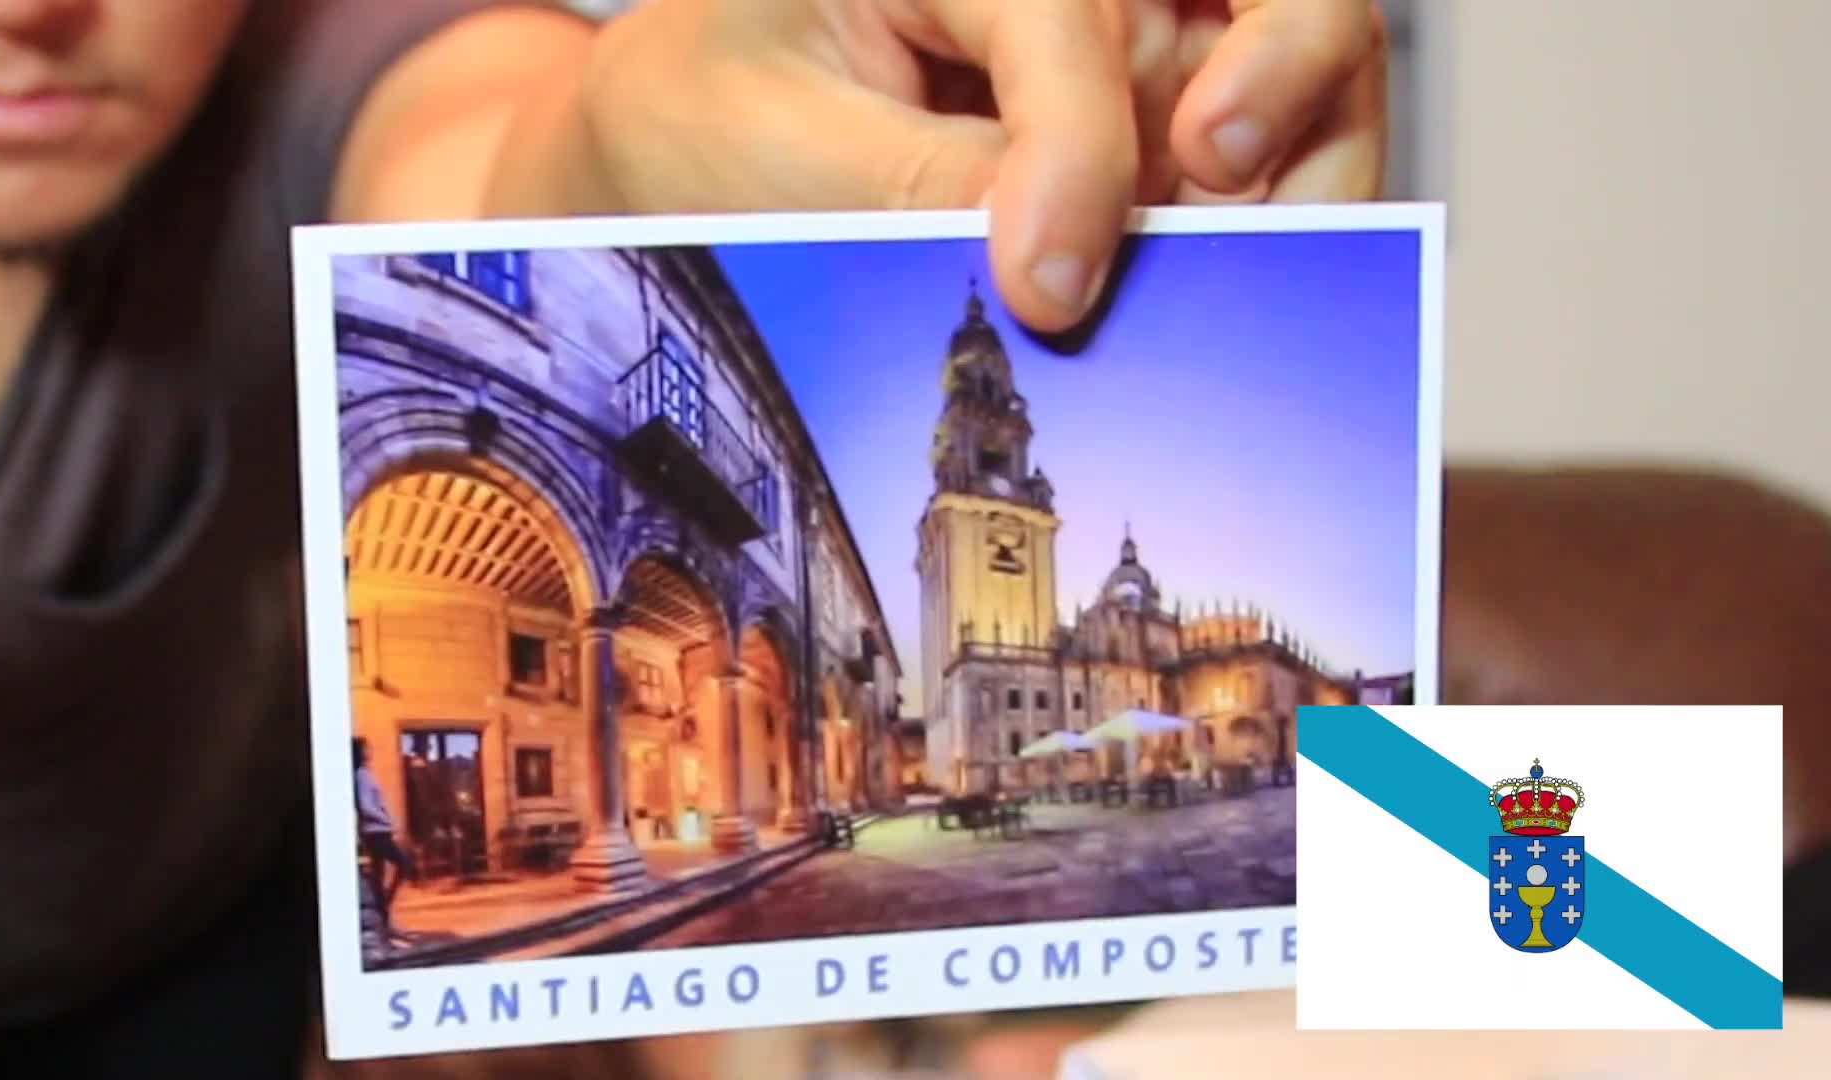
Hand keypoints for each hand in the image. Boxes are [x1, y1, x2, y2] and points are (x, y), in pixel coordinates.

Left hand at [495, 0, 1385, 332]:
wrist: (691, 135)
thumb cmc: (713, 107)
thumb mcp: (771, 145)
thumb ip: (915, 187)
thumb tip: (1062, 257)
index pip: (1065, 15)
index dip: (1075, 151)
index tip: (1045, 283)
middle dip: (1287, 75)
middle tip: (1227, 186)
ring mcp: (1125, 30)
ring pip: (1295, 62)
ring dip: (1305, 165)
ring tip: (1261, 262)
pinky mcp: (1148, 109)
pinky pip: (1266, 149)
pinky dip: (1273, 212)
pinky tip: (1238, 273)